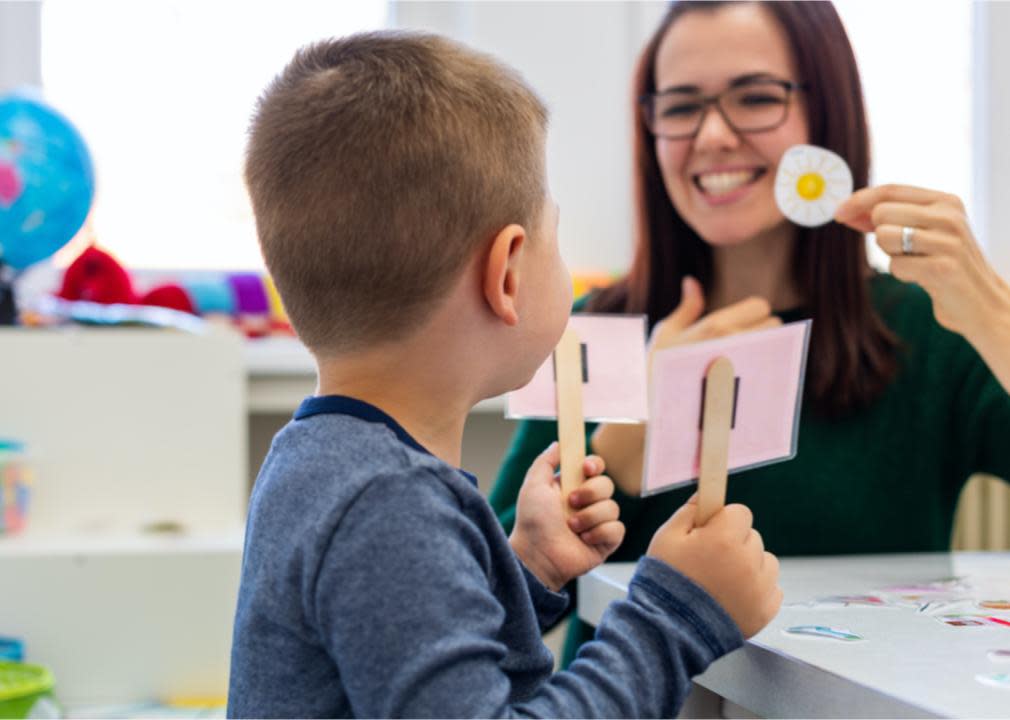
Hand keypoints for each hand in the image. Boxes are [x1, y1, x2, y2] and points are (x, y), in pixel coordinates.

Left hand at [510, 443, 624, 591]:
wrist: (536, 555)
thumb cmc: (532, 522)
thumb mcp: (533, 485)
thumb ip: (545, 461)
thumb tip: (558, 443)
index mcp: (573, 486)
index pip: (595, 467)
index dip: (595, 465)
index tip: (586, 469)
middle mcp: (588, 503)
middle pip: (607, 484)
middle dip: (590, 492)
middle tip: (571, 502)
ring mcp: (598, 522)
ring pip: (612, 507)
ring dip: (589, 516)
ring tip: (571, 527)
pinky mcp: (606, 541)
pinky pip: (617, 529)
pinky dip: (599, 533)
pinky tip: (583, 539)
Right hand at [590, 277, 780, 496]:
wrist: (652, 412)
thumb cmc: (655, 369)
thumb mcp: (666, 332)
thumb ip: (688, 307)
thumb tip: (692, 281)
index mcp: (716, 325)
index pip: (761, 306)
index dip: (752, 312)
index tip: (739, 324)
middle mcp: (736, 345)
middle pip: (774, 325)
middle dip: (762, 332)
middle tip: (742, 344)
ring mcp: (746, 370)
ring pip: (778, 351)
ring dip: (767, 352)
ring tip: (745, 362)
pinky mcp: (750, 392)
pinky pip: (773, 375)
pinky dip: (766, 375)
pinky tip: (746, 381)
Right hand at [647, 497, 781, 637]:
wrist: (670, 629)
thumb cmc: (666, 581)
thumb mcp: (666, 536)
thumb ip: (689, 511)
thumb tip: (705, 496)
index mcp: (724, 538)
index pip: (740, 512)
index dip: (723, 521)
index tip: (710, 532)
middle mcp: (748, 561)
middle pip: (751, 536)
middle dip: (734, 543)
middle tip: (710, 560)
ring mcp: (760, 587)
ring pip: (765, 561)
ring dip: (749, 565)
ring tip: (722, 581)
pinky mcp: (766, 609)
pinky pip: (772, 587)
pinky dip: (757, 589)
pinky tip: (733, 596)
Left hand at [834, 184, 1009, 341]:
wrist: (982, 302)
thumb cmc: (944, 265)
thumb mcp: (925, 232)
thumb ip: (892, 217)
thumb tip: (848, 210)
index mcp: (946, 201)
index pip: (891, 189)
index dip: (859, 200)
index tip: (838, 213)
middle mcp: (949, 216)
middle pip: (881, 213)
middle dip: (880, 235)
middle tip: (904, 250)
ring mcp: (948, 241)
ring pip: (884, 237)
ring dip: (893, 255)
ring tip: (918, 263)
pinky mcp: (943, 268)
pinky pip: (895, 266)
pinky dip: (903, 274)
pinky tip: (925, 278)